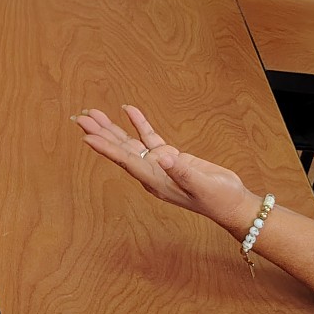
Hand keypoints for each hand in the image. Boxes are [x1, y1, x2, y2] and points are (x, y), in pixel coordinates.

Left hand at [73, 105, 254, 227]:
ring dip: (113, 129)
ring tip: (94, 114)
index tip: (86, 137)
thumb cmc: (218, 198)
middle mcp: (152, 173)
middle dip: (101, 134)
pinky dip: (139, 124)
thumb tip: (162, 157)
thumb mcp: (202, 185)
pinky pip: (149, 138)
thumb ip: (182, 171)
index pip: (126, 162)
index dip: (106, 149)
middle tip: (80, 118)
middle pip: (121, 150)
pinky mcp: (170, 157)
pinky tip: (128, 110)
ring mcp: (160, 165)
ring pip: (130, 143)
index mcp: (155, 181)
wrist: (232, 203)